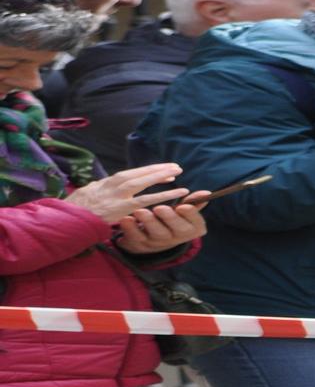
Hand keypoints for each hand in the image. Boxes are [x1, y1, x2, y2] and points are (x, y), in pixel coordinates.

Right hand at [64, 163, 189, 224]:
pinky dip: (163, 195)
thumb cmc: (74, 211)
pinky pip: (146, 200)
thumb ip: (97, 190)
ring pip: (141, 182)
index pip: (129, 175)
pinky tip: (177, 192)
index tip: (161, 170)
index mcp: (105, 183)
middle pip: (137, 174)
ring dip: (160, 176)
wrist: (65, 220)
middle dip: (156, 169)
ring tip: (177, 172)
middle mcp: (111, 185)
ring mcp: (116, 195)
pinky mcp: (121, 207)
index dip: (146, 171)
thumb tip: (100, 185)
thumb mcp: (86, 196)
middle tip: (175, 167)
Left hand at [112, 202, 205, 252]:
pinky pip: (135, 237)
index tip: (183, 206)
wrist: (151, 240)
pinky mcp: (139, 244)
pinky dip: (130, 229)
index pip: (194, 222)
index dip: (190, 215)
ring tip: (140, 211)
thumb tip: (206, 193)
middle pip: (175, 230)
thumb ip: (193, 204)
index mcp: (191, 229)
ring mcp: (157, 241)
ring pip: (154, 234)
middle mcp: (176, 237)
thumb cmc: (170, 222)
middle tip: (160, 208)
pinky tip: (126, 219)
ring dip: (148, 222)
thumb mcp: (184, 215)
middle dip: (168, 219)